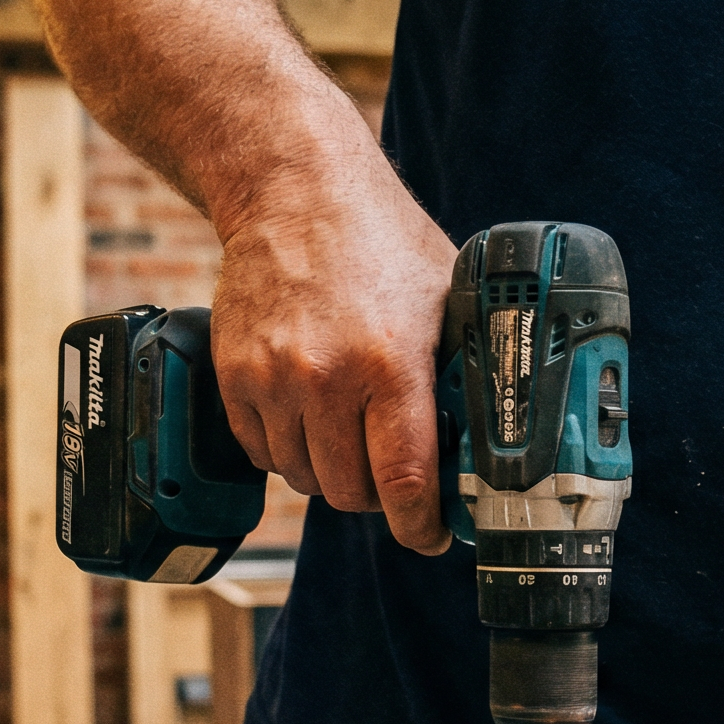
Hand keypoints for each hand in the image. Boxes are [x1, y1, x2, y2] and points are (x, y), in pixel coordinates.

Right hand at [208, 166, 456, 552]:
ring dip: (332, 472)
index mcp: (390, 364)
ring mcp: (272, 379)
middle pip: (350, 492)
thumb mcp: (446, 298)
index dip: (422, 526)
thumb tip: (489, 438)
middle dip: (379, 497)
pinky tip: (311, 419)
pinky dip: (288, 450)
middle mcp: (325, 379)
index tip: (433, 534)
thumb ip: (462, 368)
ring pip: (304, 478)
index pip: (405, 483)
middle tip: (395, 478)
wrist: (293, 189)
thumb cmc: (380, 239)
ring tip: (352, 436)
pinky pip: (262, 453)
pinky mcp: (234, 375)